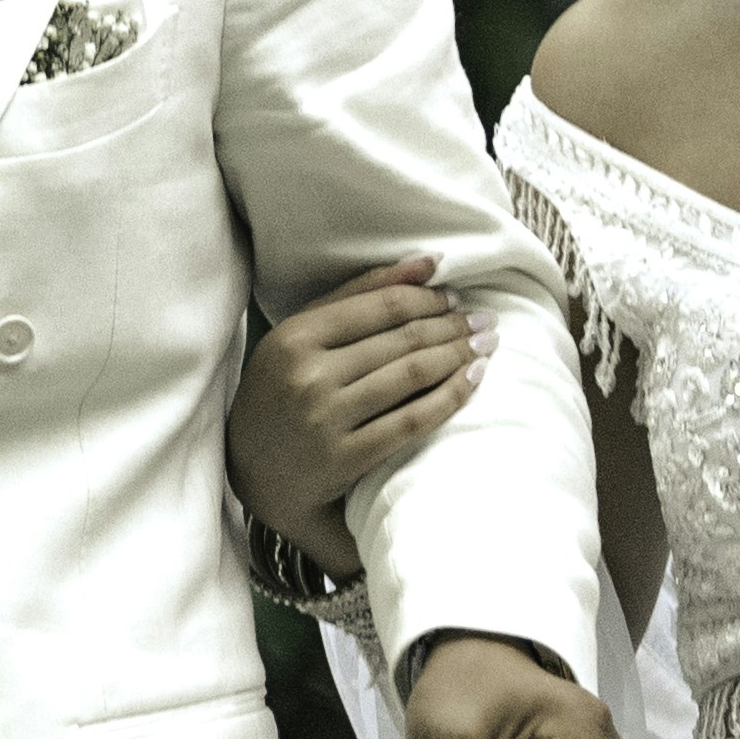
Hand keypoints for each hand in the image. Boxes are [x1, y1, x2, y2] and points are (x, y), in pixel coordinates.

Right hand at [228, 256, 483, 546]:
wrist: (253, 475)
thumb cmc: (282, 394)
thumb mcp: (301, 336)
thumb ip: (357, 295)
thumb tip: (428, 263)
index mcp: (295, 336)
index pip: (381, 306)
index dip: (428, 299)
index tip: (456, 297)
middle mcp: (308, 375)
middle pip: (402, 339)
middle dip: (453, 326)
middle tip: (485, 321)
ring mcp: (325, 419)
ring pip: (411, 375)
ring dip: (459, 355)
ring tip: (486, 346)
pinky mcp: (344, 459)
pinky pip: (412, 421)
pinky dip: (450, 397)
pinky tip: (473, 380)